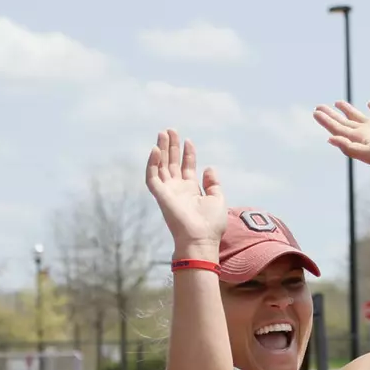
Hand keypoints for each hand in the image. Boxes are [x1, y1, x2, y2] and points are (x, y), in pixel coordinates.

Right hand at [143, 129, 225, 253]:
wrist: (201, 239)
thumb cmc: (211, 224)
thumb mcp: (217, 199)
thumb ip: (213, 183)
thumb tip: (209, 167)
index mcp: (191, 190)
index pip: (187, 167)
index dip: (188, 154)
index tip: (189, 141)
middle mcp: (178, 189)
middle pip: (172, 163)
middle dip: (172, 147)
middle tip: (170, 130)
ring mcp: (168, 192)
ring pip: (161, 166)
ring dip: (162, 150)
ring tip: (163, 133)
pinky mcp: (160, 195)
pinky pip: (152, 177)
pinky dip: (152, 163)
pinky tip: (156, 150)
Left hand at [314, 102, 369, 174]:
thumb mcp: (369, 152)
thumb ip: (349, 146)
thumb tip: (330, 139)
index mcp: (359, 141)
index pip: (338, 129)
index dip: (326, 121)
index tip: (315, 112)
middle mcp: (367, 135)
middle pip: (344, 123)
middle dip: (331, 115)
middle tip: (319, 107)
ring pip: (359, 117)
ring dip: (348, 111)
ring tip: (337, 103)